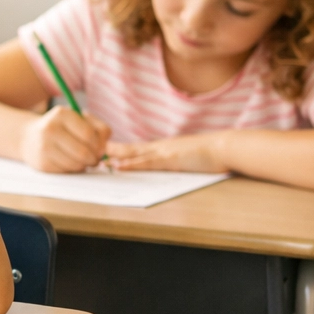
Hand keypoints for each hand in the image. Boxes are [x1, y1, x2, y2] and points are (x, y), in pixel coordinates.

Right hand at [20, 106, 110, 172]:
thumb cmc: (61, 128)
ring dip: (84, 165)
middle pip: (83, 152)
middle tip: (95, 159)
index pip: (89, 135)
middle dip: (94, 158)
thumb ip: (98, 128)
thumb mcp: (78, 119)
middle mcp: (50, 129)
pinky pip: (67, 171)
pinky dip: (73, 169)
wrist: (29, 138)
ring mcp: (44, 147)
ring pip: (76, 164)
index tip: (100, 148)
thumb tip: (105, 148)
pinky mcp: (42, 163)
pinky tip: (70, 162)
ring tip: (83, 160)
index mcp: (61, 114)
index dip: (99, 145)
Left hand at [106, 133, 225, 172]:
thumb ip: (171, 160)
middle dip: (109, 149)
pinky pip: (146, 163)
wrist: (224, 148)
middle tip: (89, 148)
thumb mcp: (185, 157)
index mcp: (162, 147)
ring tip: (96, 158)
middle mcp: (159, 147)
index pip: (135, 148)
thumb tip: (160, 165)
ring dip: (115, 156)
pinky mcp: (170, 160)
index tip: (102, 149)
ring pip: (133, 154)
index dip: (118, 149)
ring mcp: (163, 152)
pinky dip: (132, 164)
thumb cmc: (209, 154)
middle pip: (129, 148)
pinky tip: (119, 166)